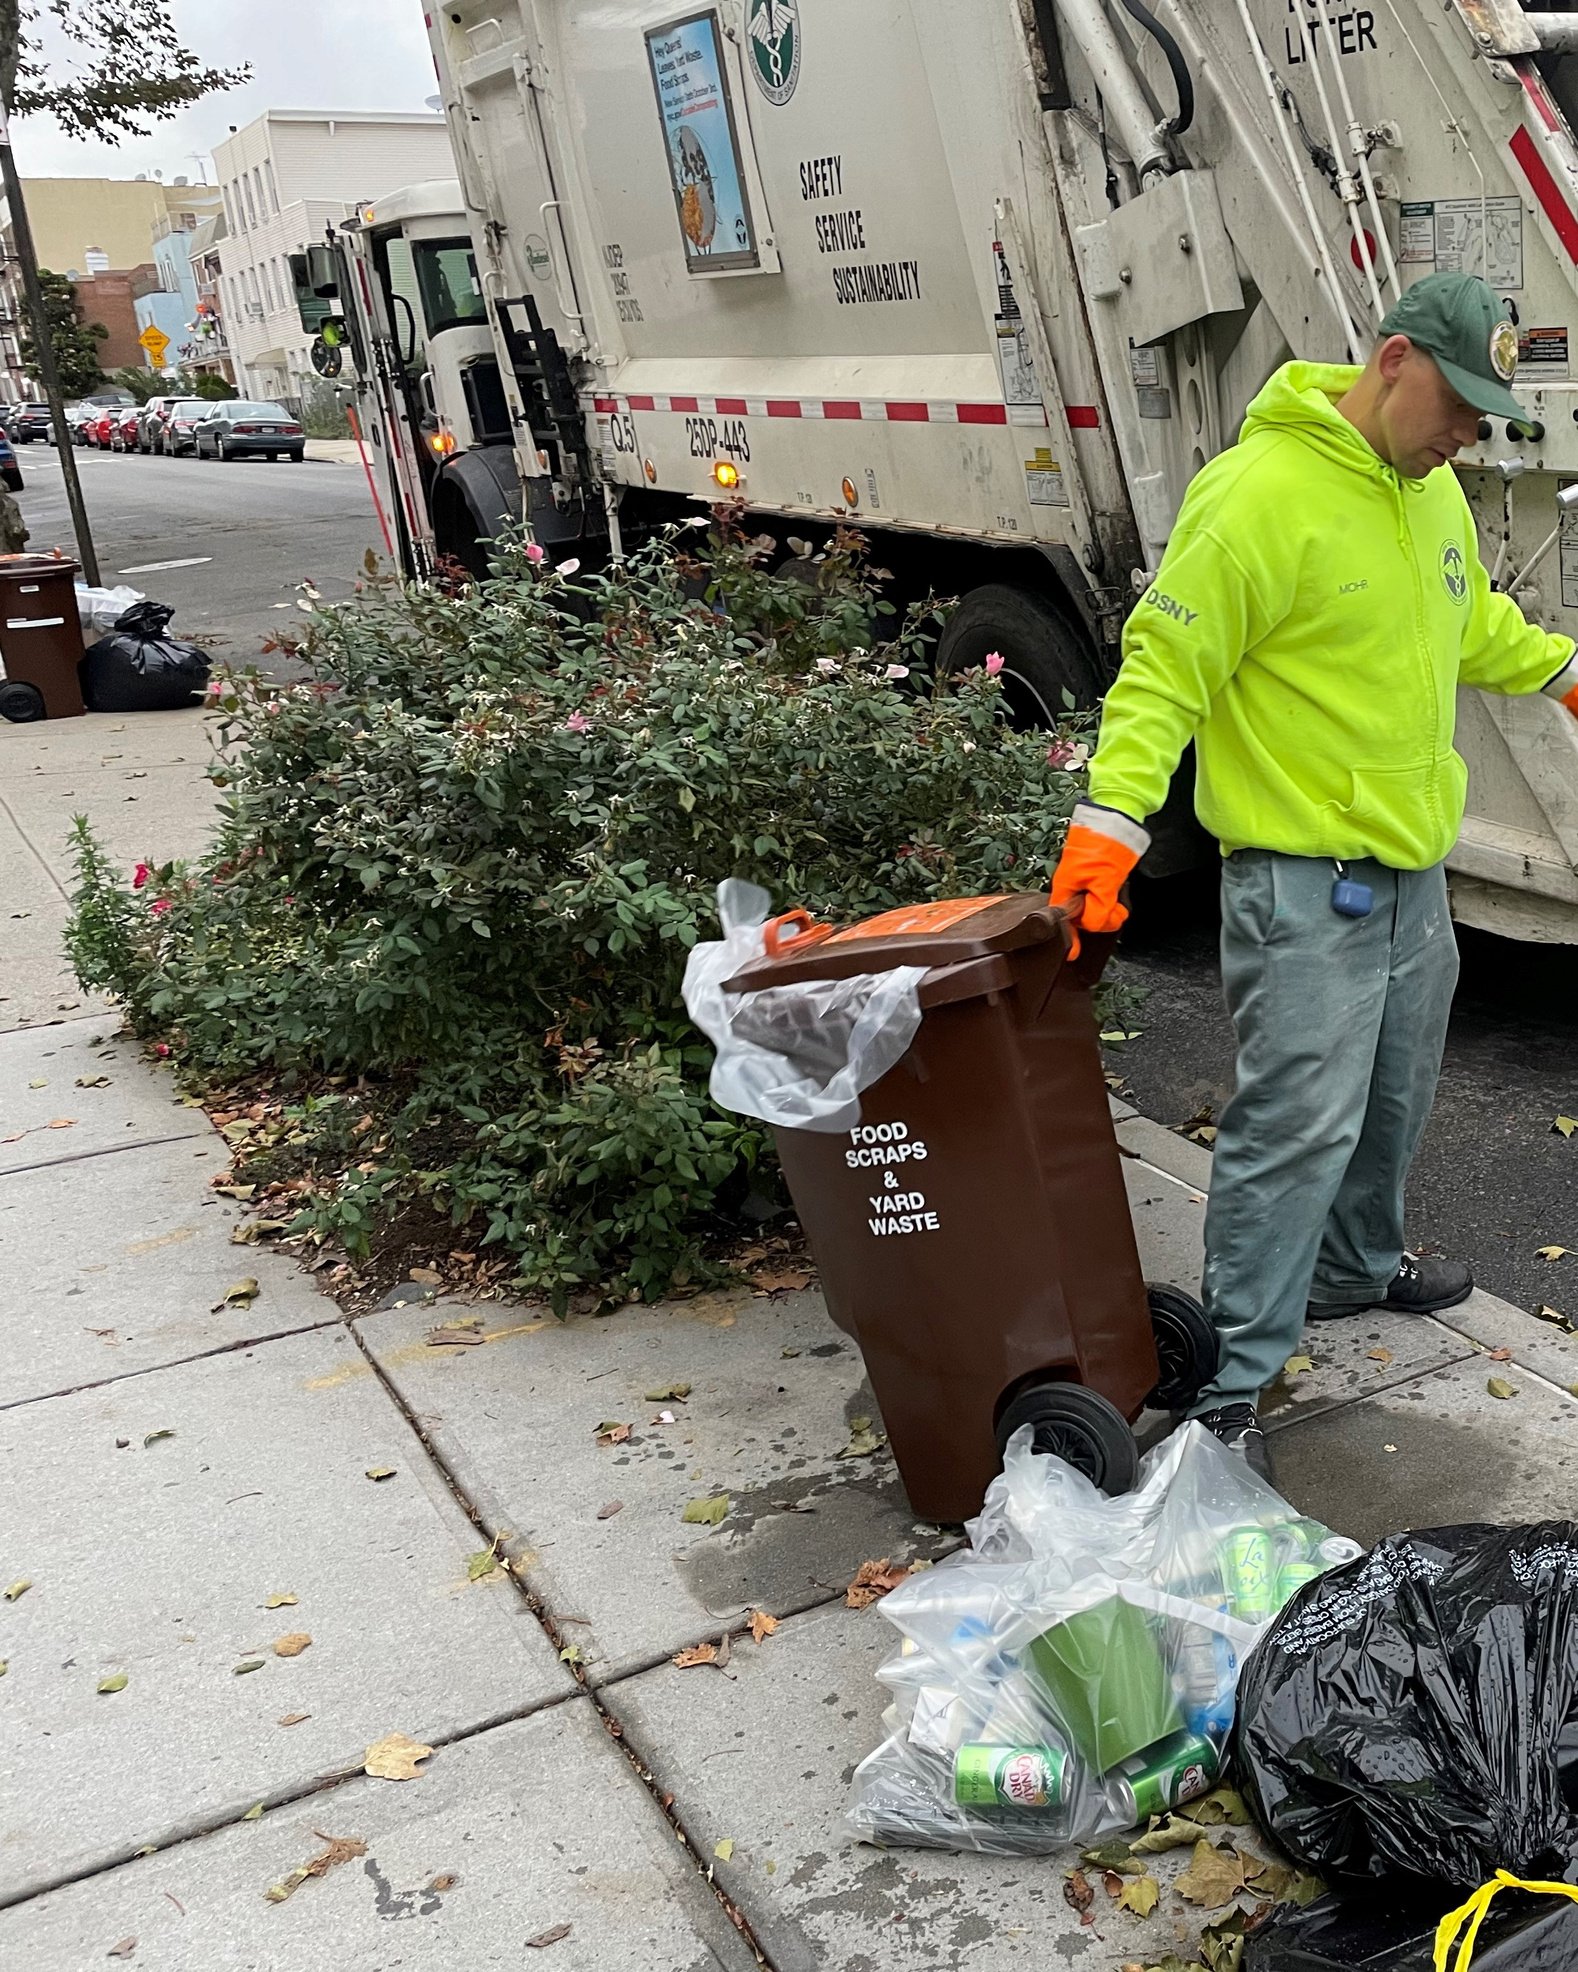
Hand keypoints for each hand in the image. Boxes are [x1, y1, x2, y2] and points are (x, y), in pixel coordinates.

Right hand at [1049, 803, 1150, 957]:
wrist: (1117, 815)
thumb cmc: (1106, 844)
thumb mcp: (1104, 884)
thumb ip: (1098, 910)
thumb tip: (1096, 925)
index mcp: (1064, 886)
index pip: (1063, 921)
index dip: (1071, 938)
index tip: (1074, 954)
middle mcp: (1069, 883)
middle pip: (1079, 915)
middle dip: (1098, 919)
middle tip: (1114, 915)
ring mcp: (1082, 877)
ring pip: (1090, 905)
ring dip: (1106, 910)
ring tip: (1118, 905)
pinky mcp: (1094, 872)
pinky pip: (1098, 894)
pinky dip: (1109, 899)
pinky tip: (1118, 896)